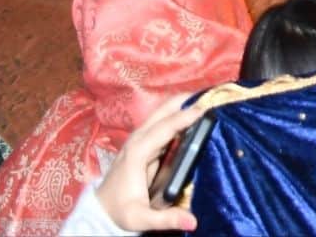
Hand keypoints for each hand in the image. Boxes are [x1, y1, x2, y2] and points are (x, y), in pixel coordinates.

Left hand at [94, 94, 200, 232]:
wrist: (102, 208)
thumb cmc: (120, 211)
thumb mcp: (140, 218)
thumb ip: (166, 219)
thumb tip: (193, 220)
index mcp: (137, 152)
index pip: (163, 128)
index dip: (184, 118)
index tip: (205, 109)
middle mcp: (137, 139)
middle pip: (163, 110)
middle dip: (187, 99)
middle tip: (213, 94)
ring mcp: (140, 137)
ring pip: (164, 111)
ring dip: (185, 103)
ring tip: (210, 98)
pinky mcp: (145, 140)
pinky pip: (165, 120)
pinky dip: (180, 112)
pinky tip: (196, 112)